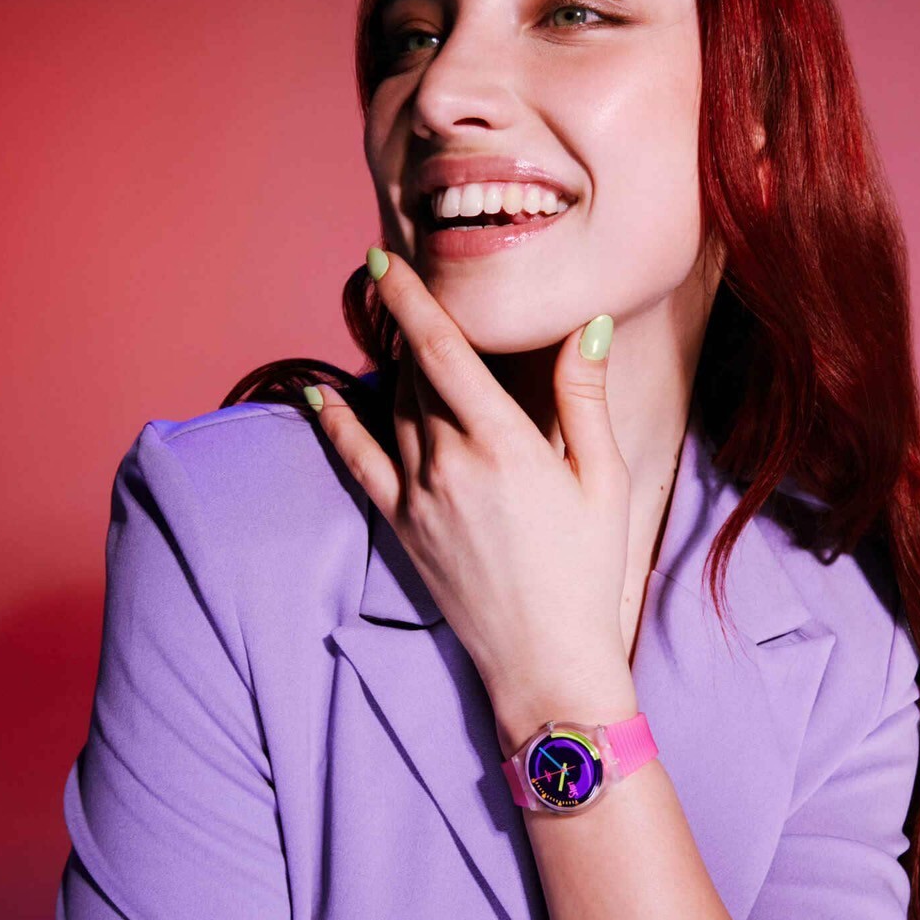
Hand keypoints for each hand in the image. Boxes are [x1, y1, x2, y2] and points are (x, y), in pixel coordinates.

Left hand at [307, 247, 635, 734]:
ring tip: (393, 329)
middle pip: (415, 373)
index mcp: (505, 445)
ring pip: (392, 409)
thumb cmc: (588, 570)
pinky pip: (357, 463)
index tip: (385, 259)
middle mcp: (450, 463)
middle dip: (406, 325)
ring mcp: (418, 497)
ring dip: (391, 365)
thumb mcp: (603, 481)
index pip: (442, 351)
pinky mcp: (401, 527)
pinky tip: (316, 393)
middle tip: (401, 285)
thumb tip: (587, 326)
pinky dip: (334, 424)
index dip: (411, 299)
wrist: (546, 660)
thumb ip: (585, 399)